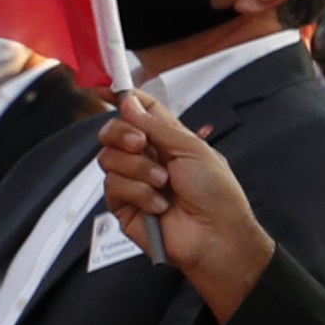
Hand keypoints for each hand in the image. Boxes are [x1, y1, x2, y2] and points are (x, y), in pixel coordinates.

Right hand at [96, 88, 275, 316]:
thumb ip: (156, 125)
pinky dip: (138, 193)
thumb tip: (128, 102)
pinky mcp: (124, 206)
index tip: (110, 89)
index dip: (125, 99)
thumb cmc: (216, 193)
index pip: (139, 111)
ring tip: (164, 184)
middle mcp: (147, 158)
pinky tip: (159, 205)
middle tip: (141, 144)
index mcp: (167, 140)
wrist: (216, 236)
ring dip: (139, 169)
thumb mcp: (192, 148)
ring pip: (109, 159)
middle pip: (113, 132)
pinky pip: (113, 187)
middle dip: (122, 134)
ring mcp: (133, 182)